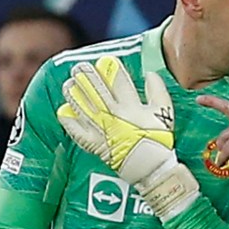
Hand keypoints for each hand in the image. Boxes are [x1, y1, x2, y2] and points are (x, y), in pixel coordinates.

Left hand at [57, 56, 197, 219]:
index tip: (105, 60)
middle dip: (86, 76)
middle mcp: (113, 115)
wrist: (150, 167)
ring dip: (74, 94)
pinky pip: (77, 131)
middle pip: (96, 90)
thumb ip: (158, 91)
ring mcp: (101, 129)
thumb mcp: (165, 113)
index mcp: (131, 106)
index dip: (110, 68)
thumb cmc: (158, 140)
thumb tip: (150, 74)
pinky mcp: (93, 144)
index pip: (117, 81)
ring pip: (83, 106)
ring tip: (68, 84)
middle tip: (79, 67)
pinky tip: (63, 111)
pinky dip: (69, 121)